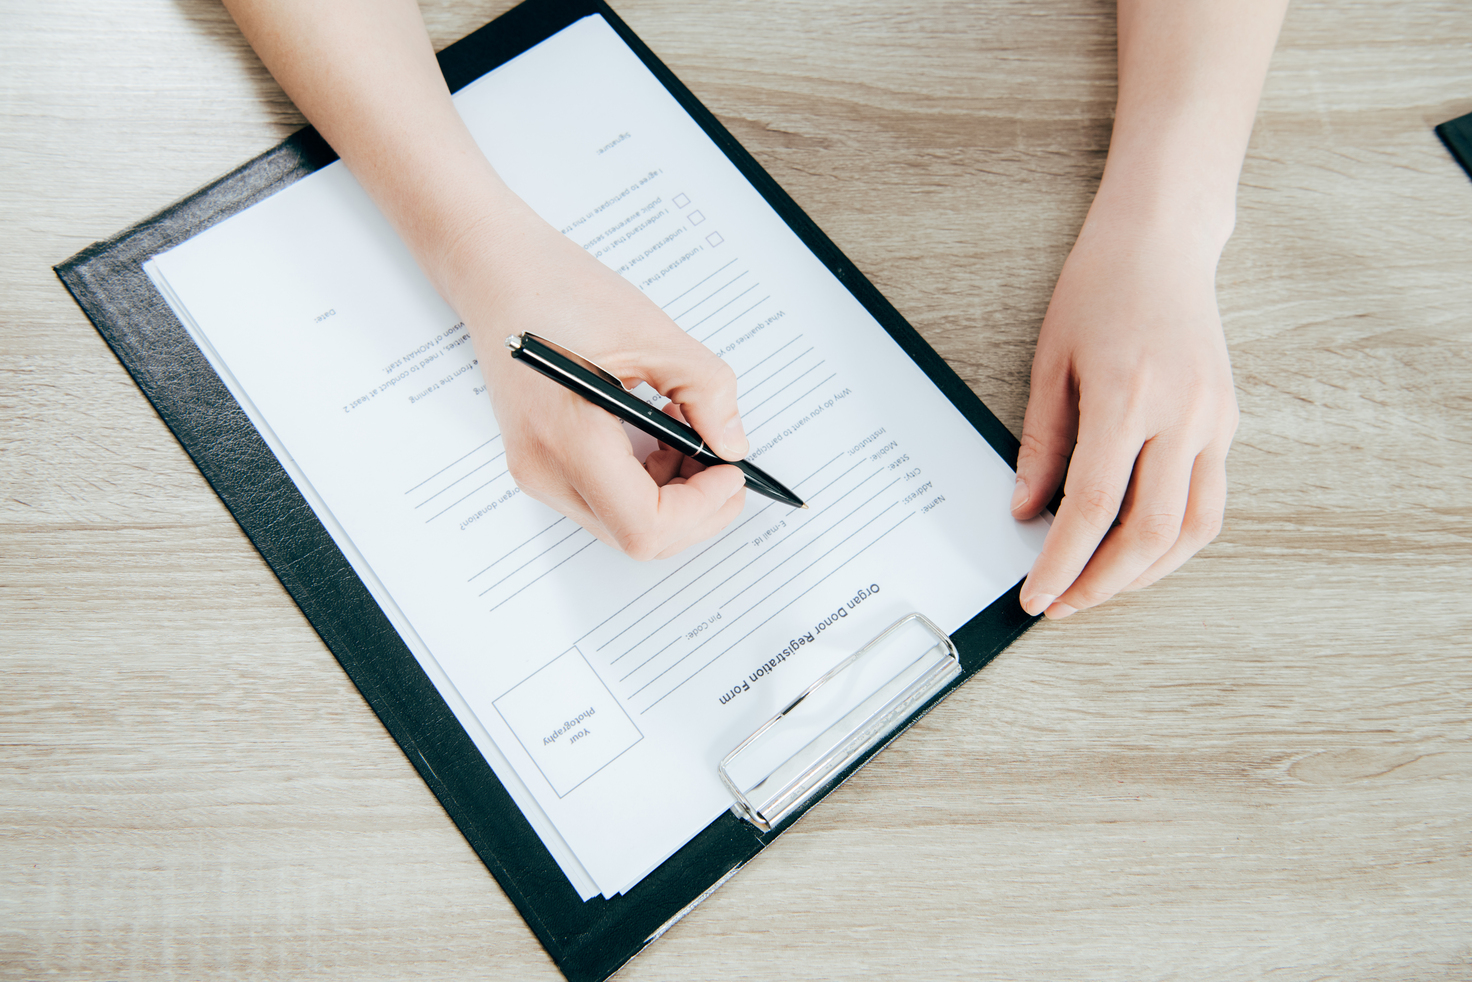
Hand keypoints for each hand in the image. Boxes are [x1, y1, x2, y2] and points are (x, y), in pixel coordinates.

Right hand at [450, 198, 748, 560]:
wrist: (497, 275)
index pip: (644, 526)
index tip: (730, 471)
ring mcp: (539, 473)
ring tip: (686, 428)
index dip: (701, 510)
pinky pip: (608, 501)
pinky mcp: (544, 465)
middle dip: (695, 507)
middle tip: (724, 459)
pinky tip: (661, 433)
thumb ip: (706, 393)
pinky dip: (648, 481)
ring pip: (625, 525)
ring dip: (674, 493)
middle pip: (638, 538)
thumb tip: (732, 445)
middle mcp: (544, 470)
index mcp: (567, 438)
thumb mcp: (653, 334)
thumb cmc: (559, 293)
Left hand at [1011, 204, 1238, 617]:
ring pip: (1193, 529)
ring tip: (1099, 587)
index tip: (1038, 595)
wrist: (1162, 242)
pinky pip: (1210, 502)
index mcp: (1128, 395)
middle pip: (1150, 531)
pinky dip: (1175, 539)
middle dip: (1103, 583)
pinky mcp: (1230, 421)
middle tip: (1063, 605)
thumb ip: (1040, 444)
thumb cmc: (1097, 290)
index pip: (1095, 506)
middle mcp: (1182, 413)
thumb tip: (1026, 512)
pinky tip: (1137, 550)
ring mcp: (1215, 419)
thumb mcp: (1049, 363)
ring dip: (1146, 574)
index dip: (1064, 562)